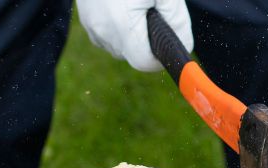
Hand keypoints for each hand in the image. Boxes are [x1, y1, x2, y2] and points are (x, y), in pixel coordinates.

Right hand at [77, 0, 192, 71]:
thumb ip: (176, 21)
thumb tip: (182, 46)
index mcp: (121, 24)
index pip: (144, 63)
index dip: (161, 56)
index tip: (169, 38)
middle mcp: (101, 30)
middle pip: (132, 55)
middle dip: (148, 40)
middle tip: (155, 9)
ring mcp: (90, 25)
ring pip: (120, 46)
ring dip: (134, 33)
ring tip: (139, 3)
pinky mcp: (85, 18)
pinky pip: (107, 34)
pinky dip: (120, 26)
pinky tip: (125, 4)